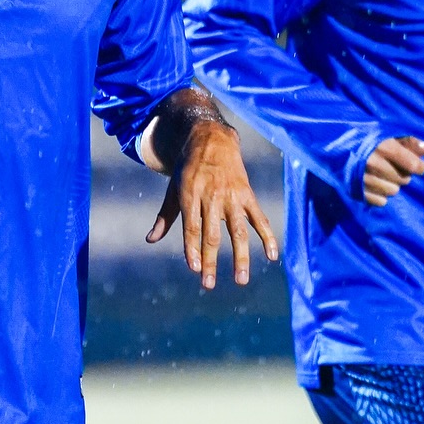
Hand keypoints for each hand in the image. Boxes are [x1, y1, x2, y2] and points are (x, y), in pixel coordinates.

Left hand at [146, 121, 278, 288]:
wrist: (212, 140)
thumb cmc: (189, 168)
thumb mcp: (174, 188)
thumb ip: (166, 216)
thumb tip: (151, 240)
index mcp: (190, 195)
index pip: (191, 227)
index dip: (192, 248)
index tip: (194, 268)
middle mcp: (212, 197)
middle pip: (212, 234)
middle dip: (210, 260)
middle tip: (209, 284)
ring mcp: (232, 196)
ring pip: (238, 231)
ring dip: (240, 257)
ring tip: (241, 279)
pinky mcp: (247, 195)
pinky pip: (259, 218)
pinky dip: (267, 236)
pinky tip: (272, 256)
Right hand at [362, 136, 423, 207]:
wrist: (329, 144)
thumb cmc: (361, 136)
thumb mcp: (384, 133)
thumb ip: (408, 141)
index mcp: (383, 146)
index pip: (414, 166)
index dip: (419, 166)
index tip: (416, 164)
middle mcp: (374, 163)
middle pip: (404, 179)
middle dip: (403, 174)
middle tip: (393, 166)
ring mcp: (364, 179)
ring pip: (393, 191)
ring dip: (392, 184)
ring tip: (383, 175)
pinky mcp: (356, 190)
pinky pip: (380, 201)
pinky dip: (380, 194)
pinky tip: (374, 184)